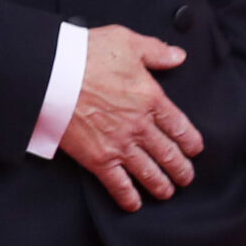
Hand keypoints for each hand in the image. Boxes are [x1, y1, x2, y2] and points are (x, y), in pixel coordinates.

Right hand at [60, 25, 202, 210]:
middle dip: (182, 170)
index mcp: (151, 99)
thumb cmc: (84, 54)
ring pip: (150, 174)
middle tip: (185, 177)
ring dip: (162, 186)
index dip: (191, 142)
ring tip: (166, 192)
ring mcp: (120, 145)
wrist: (51, 73)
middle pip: (170, 156)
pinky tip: (134, 204)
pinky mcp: (98, 158)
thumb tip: (178, 56)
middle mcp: (140, 127)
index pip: (181, 128)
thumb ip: (154, 51)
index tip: (194, 150)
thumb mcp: (124, 41)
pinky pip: (119, 185)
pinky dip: (129, 198)